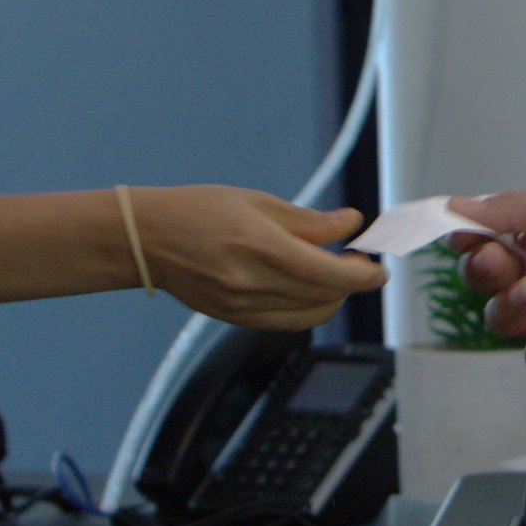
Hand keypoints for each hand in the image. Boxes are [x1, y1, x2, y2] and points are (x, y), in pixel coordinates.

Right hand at [134, 188, 384, 327]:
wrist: (146, 239)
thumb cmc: (198, 210)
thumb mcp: (258, 203)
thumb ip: (309, 221)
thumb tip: (351, 223)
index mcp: (261, 246)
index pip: (331, 275)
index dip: (364, 276)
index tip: (379, 268)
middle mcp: (253, 283)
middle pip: (325, 298)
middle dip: (352, 284)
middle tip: (359, 262)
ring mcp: (242, 307)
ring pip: (309, 315)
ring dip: (332, 297)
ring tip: (334, 273)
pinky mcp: (234, 319)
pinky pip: (286, 322)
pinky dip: (307, 308)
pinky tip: (307, 288)